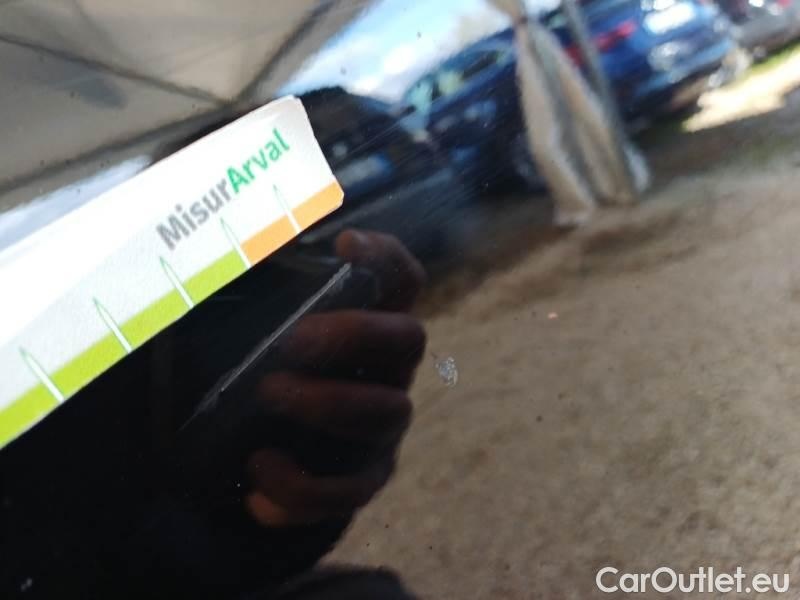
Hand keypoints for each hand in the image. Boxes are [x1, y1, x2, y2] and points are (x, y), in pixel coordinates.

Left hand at [244, 230, 425, 526]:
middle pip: (408, 339)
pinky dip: (303, 489)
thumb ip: (245, 287)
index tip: (345, 242)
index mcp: (366, 323)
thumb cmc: (255, 370)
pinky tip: (255, 476)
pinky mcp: (362, 478)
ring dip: (329, 404)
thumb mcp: (245, 323)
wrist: (250, 455)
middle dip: (355, 334)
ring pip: (387, 414)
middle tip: (294, 340)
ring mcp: (381, 426)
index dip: (385, 257)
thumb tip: (216, 243)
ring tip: (269, 395)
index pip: (400, 280)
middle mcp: (387, 370)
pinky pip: (350, 491)